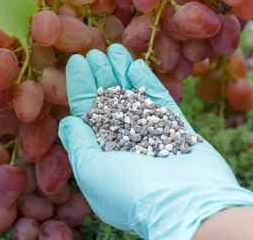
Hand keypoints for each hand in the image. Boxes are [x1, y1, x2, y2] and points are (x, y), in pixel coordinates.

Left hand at [58, 44, 252, 239]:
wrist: (186, 203)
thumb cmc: (131, 192)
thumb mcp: (91, 170)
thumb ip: (78, 143)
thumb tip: (66, 122)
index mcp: (103, 157)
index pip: (87, 115)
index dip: (81, 87)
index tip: (77, 62)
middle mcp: (126, 145)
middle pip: (110, 103)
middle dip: (101, 77)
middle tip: (94, 51)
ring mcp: (152, 136)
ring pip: (134, 98)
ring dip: (122, 74)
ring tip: (114, 49)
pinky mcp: (177, 130)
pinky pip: (159, 101)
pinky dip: (147, 83)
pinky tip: (136, 65)